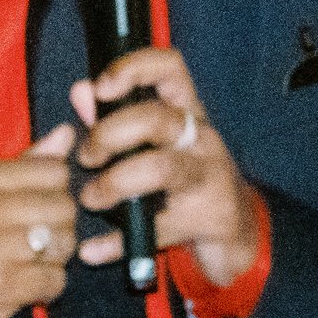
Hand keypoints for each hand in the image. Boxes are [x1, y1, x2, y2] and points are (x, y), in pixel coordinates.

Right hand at [0, 125, 78, 317]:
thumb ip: (27, 165)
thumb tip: (66, 133)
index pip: (53, 171)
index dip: (57, 194)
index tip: (38, 212)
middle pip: (63, 206)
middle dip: (60, 230)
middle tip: (37, 246)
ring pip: (63, 242)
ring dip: (55, 260)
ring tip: (30, 266)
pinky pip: (55, 279)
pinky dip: (49, 288)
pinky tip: (27, 288)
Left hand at [70, 49, 258, 282]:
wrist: (237, 232)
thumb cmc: (184, 179)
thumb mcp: (155, 144)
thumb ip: (114, 116)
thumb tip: (80, 90)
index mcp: (187, 112)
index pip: (170, 69)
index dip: (135, 68)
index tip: (102, 87)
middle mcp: (201, 139)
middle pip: (158, 119)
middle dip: (110, 134)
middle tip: (87, 157)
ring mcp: (209, 178)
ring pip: (162, 168)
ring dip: (115, 183)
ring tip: (91, 199)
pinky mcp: (209, 219)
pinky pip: (159, 229)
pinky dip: (118, 243)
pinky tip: (94, 250)